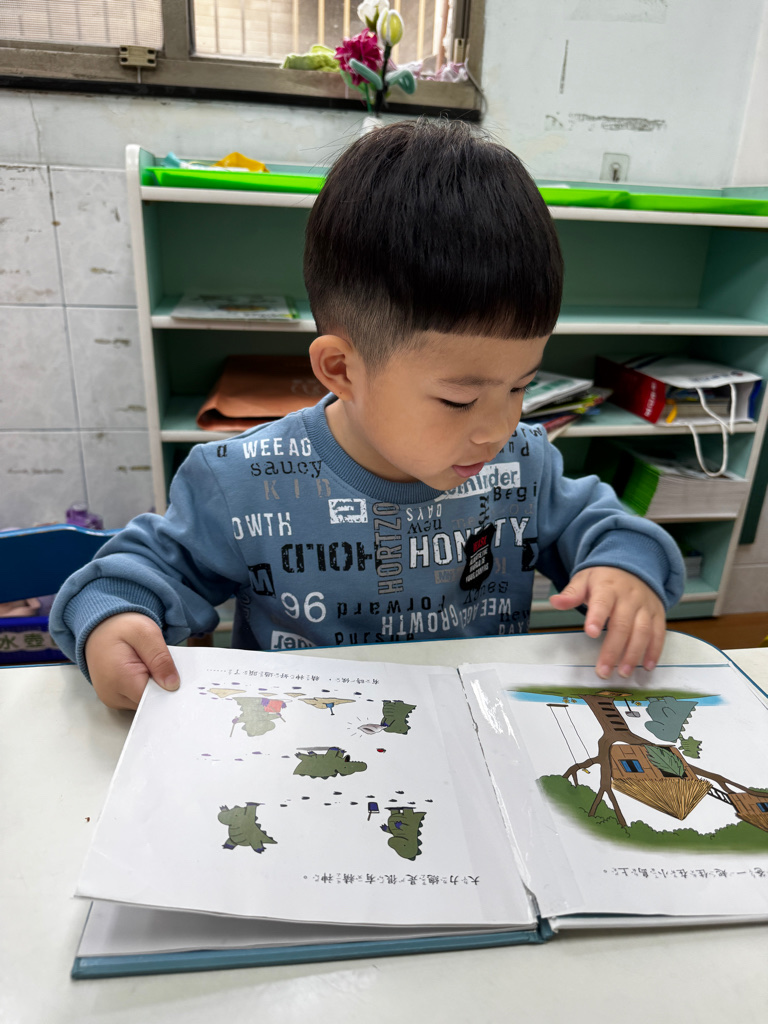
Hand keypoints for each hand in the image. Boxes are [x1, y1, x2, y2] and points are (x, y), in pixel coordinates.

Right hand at [84, 613, 178, 709]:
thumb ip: (160, 658)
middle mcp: (113, 695)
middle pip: (150, 702)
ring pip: (145, 702)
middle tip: (163, 664)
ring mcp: (113, 699)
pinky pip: (137, 698)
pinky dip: (145, 687)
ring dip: (154, 687)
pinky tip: (145, 671)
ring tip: (151, 664)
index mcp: (120, 679)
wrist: (99, 628)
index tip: (178, 677)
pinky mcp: (115, 698)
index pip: (154, 699)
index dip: (169, 689)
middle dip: (162, 687)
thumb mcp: (145, 633)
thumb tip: (172, 685)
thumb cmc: (120, 627)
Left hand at [549, 567, 664, 678]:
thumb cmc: (605, 578)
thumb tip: (555, 602)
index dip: (597, 617)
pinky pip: (659, 633)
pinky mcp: (657, 614)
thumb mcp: (584, 579)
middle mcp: (629, 598)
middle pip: (622, 624)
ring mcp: (645, 606)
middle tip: (604, 670)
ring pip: (642, 631)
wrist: (633, 566)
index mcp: (608, 588)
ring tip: (624, 673)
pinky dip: (655, 651)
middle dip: (613, 650)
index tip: (590, 632)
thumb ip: (571, 594)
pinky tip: (647, 666)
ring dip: (634, 654)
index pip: (602, 602)